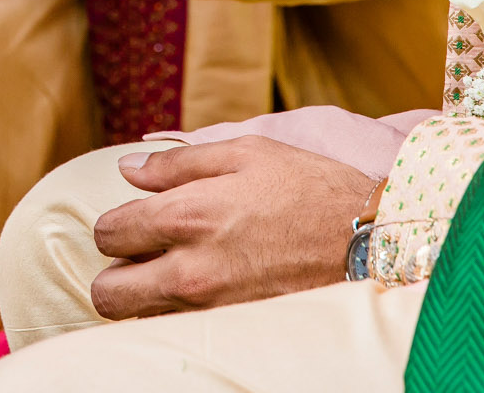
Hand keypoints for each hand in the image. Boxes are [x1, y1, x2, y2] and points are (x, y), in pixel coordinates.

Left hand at [89, 137, 374, 317]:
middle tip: (140, 258)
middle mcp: (191, 269)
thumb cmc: (311, 189)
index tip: (137, 222)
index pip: (109, 234)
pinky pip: (181, 330)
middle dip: (115, 274)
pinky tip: (203, 293)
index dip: (116, 226)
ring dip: (145, 298)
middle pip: (108, 292)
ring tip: (172, 275)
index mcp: (188, 216)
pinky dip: (178, 315)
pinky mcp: (236, 330)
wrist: (374, 243)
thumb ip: (178, 162)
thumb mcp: (247, 152)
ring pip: (141, 318)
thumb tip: (128, 168)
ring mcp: (213, 307)